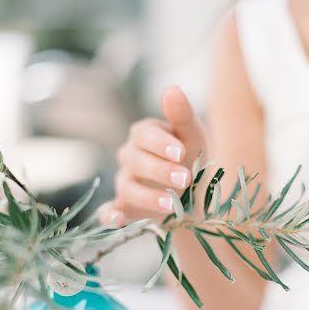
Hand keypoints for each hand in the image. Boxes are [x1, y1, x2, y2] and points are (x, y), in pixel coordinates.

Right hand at [99, 85, 206, 225]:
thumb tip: (171, 89)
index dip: (160, 144)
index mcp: (144, 135)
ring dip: (147, 196)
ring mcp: (125, 183)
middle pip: (135, 162)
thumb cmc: (193, 158)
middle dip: (160, 171)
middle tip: (186, 178)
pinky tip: (117, 221)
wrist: (198, 194)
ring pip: (127, 189)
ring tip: (171, 205)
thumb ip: (182, 115)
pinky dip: (110, 216)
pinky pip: (110, 212)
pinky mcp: (125, 208)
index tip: (181, 152)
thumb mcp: (194, 136)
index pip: (143, 135)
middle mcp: (130, 157)